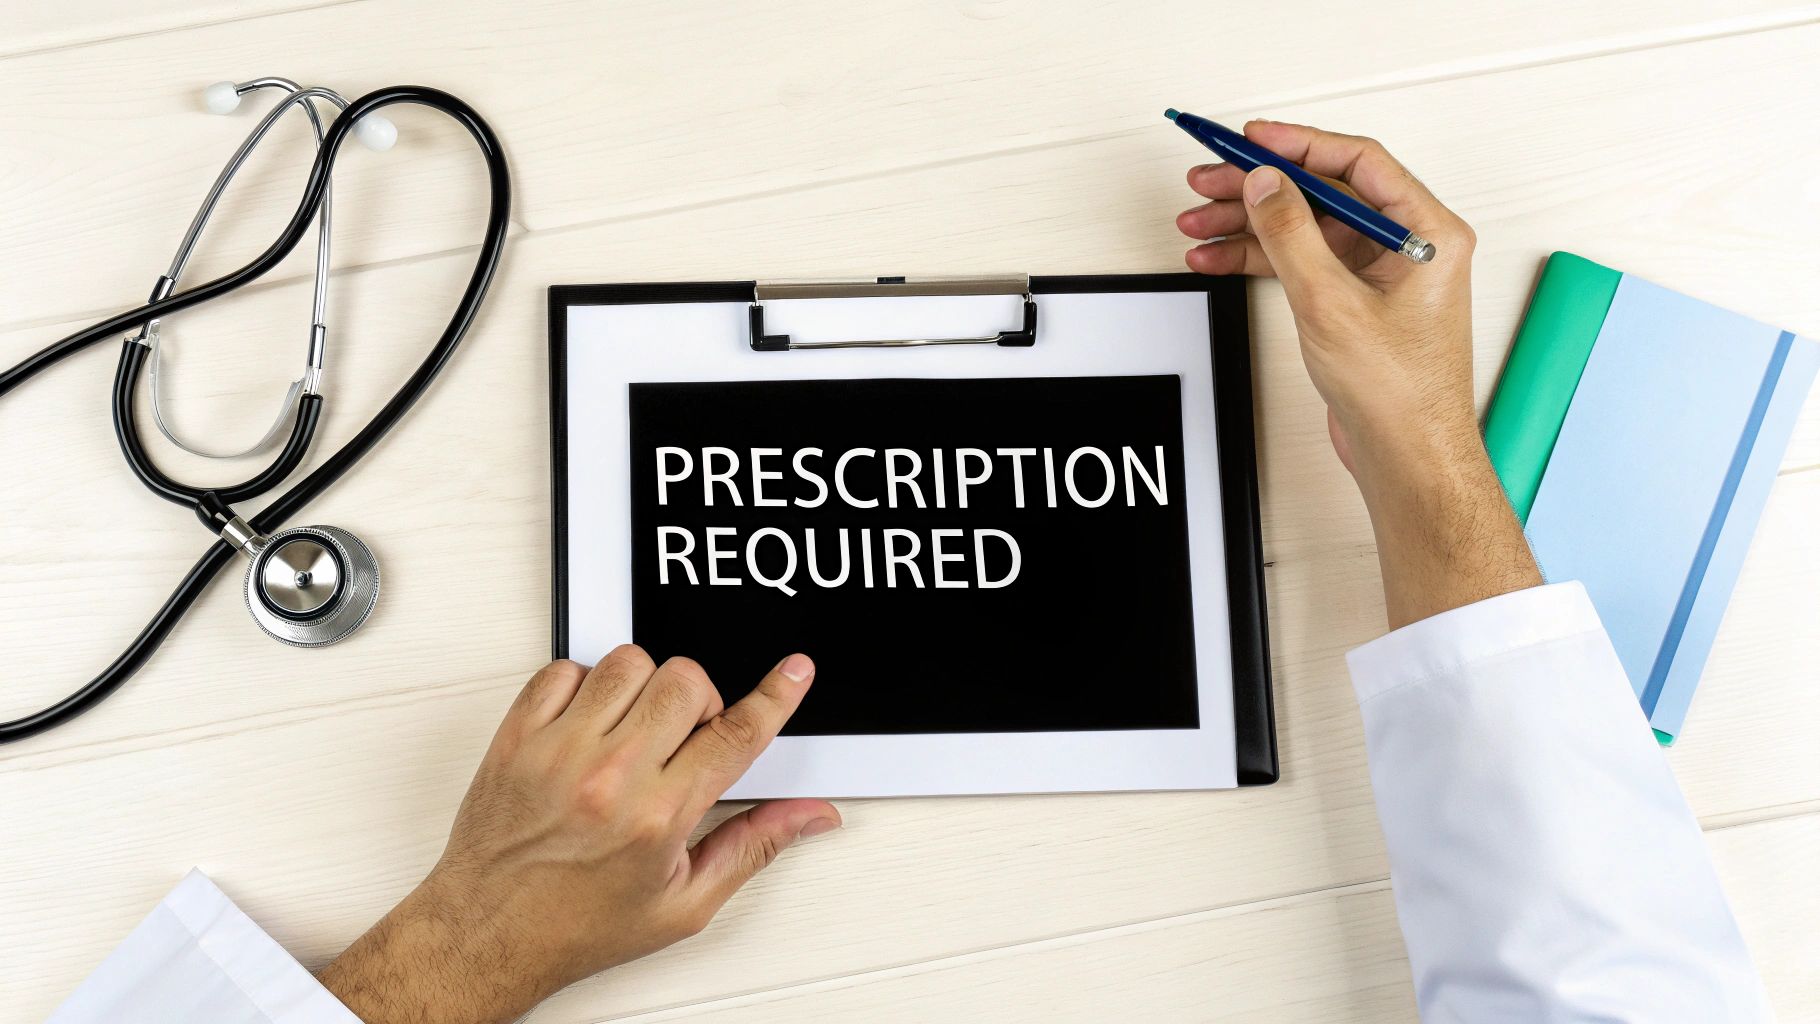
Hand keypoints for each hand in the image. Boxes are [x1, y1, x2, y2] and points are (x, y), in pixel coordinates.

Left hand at [317, 648, 840, 1023]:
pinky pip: (564, 668)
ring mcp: (558, 750)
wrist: (487, 934)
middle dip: (700, 702)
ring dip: (645, 688)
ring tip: (633, 731)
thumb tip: (809, 816)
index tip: (792, 673)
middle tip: (684, 739)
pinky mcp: (517, 736)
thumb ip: (754, 846)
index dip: (775, 698)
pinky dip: (584, 685)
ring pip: (629, 662)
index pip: (735, 735)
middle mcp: (609, 776)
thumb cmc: (578, 924)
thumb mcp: (684, 903)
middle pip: (686, 682)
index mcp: (657, 817)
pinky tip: (588, 725)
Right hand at [1176, 120, 1538, 627]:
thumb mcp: (1333, 302)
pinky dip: (1259, 260)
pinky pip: (1301, 264)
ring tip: (1200, 222)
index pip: (1356, 163)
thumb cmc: (1401, 394)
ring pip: (1304, 230)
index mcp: (1426, 232)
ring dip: (1249, 225)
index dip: (1298, 146)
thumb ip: (1293, 235)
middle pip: (1322, 194)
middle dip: (1260, 188)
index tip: (1252, 141)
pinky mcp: (1355, 304)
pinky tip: (1219, 257)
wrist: (1407, 456)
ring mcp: (1379, 276)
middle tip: (1210, 180)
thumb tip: (1267, 185)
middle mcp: (1407, 247)